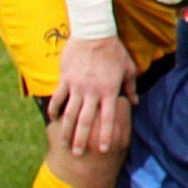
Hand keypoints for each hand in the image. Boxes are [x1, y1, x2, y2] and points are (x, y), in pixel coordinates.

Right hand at [49, 35, 136, 157]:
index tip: (102, 149)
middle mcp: (93, 92)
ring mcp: (77, 86)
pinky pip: (58, 97)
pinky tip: (52, 120)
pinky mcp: (65, 79)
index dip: (104, 135)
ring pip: (70, 113)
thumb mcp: (127, 68)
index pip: (108, 118)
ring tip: (64, 144)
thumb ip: (130, 87)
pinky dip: (54, 109)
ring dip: (66, 130)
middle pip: (86, 121)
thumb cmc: (113, 50)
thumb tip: (134, 102)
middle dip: (82, 139)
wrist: (93, 32)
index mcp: (109, 91)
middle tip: (78, 154)